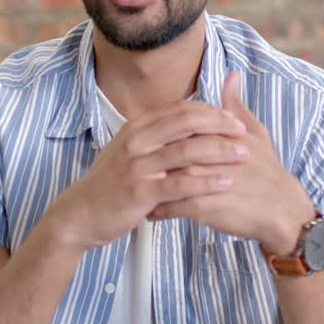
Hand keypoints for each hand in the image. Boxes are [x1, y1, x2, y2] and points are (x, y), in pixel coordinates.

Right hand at [44, 99, 250, 252]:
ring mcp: (138, 166)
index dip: (211, 112)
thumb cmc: (110, 184)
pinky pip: (181, 184)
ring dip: (220, 151)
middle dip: (220, 125)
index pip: (181, 109)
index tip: (234, 118)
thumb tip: (186, 120)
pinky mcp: (140, 192)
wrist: (79, 214)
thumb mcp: (130, 151)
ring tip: (244, 155)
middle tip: (244, 132)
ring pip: (187, 151)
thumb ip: (156, 135)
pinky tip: (226, 183)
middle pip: (187, 123)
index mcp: (138, 127)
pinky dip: (206, 182)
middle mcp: (137, 141)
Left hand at [149, 71, 315, 255]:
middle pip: (163, 150)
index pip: (176, 127)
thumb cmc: (268, 172)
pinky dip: (157, 210)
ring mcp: (200, 178)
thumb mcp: (255, 133)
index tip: (152, 145)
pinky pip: (167, 206)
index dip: (162, 137)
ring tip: (140, 191)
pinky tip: (152, 212)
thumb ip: (236, 106)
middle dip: (147, 159)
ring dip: (146, 186)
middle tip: (136, 168)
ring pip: (159, 178)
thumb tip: (231, 75)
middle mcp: (204, 152)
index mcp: (213, 133)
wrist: (282, 210)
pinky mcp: (200, 205)